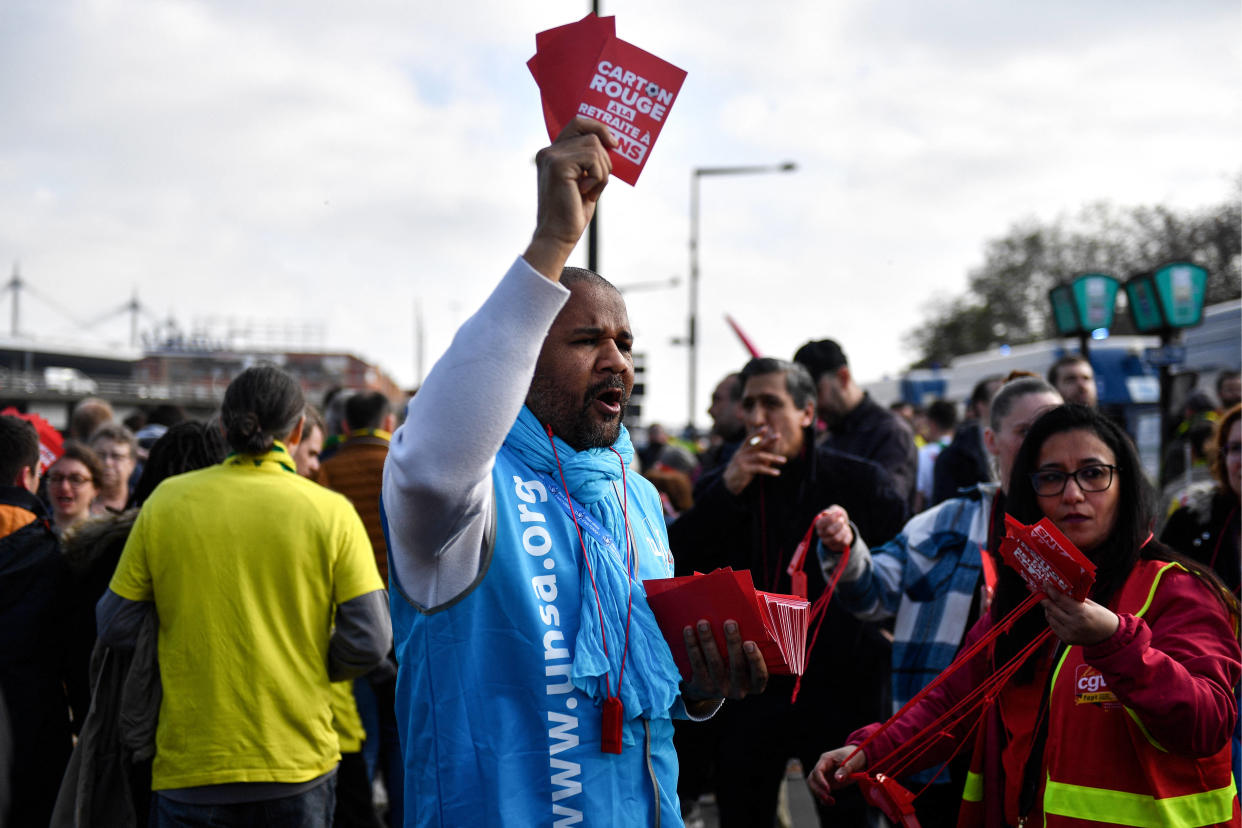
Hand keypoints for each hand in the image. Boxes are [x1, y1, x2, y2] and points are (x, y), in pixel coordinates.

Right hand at [523, 117, 617, 278]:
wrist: (558, 235)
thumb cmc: (572, 211)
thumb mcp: (585, 180)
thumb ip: (590, 160)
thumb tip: (613, 142)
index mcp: (552, 153)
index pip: (578, 123)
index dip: (598, 127)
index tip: (614, 144)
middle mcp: (548, 151)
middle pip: (591, 134)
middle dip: (604, 159)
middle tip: (599, 182)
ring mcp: (552, 156)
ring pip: (595, 147)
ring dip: (602, 172)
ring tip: (590, 192)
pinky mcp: (558, 165)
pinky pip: (593, 159)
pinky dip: (599, 178)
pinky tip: (586, 193)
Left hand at [680, 618, 767, 703]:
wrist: (708, 689)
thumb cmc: (734, 668)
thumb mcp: (748, 667)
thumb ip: (751, 651)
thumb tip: (752, 616)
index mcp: (755, 685)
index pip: (760, 675)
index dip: (755, 659)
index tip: (749, 642)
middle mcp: (738, 690)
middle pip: (737, 666)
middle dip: (732, 642)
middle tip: (729, 623)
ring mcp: (720, 689)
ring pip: (715, 663)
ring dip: (708, 641)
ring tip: (703, 623)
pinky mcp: (702, 685)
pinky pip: (697, 664)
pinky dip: (692, 646)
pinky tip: (688, 631)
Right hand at [722, 427, 785, 494]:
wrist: (728, 484)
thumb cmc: (740, 473)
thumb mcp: (747, 463)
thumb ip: (756, 459)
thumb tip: (770, 458)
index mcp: (741, 450)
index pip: (749, 439)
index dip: (757, 433)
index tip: (765, 427)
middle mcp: (741, 454)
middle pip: (756, 445)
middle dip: (768, 440)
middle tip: (778, 436)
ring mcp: (742, 461)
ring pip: (760, 456)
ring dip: (773, 458)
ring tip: (784, 460)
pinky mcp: (744, 470)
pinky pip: (759, 468)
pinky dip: (769, 470)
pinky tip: (777, 473)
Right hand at [808, 745, 866, 802]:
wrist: (859, 758)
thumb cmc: (854, 756)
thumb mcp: (852, 761)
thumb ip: (845, 770)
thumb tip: (838, 779)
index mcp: (826, 759)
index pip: (817, 770)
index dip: (821, 781)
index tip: (829, 790)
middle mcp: (823, 768)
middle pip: (812, 779)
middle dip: (818, 790)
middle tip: (828, 798)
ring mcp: (825, 776)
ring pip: (815, 786)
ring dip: (820, 795)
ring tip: (832, 802)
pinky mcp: (829, 783)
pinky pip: (822, 791)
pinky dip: (824, 798)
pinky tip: (830, 803)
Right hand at [814, 505, 852, 552]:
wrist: (842, 525)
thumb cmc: (836, 517)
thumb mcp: (834, 511)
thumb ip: (830, 512)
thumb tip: (825, 513)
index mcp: (818, 525)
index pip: (822, 523)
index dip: (832, 517)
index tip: (839, 512)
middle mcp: (821, 534)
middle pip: (830, 531)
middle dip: (839, 524)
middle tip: (842, 520)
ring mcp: (827, 542)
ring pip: (837, 538)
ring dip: (843, 530)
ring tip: (844, 526)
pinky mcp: (836, 546)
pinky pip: (844, 543)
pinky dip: (847, 535)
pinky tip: (845, 532)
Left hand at [1040, 588, 1118, 645]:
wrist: (1110, 636)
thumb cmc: (1102, 617)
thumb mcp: (1091, 604)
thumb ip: (1075, 598)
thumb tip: (1060, 589)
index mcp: (1081, 613)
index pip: (1060, 600)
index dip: (1051, 591)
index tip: (1045, 584)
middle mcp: (1074, 624)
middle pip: (1052, 609)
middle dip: (1045, 599)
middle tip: (1042, 592)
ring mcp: (1069, 634)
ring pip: (1050, 618)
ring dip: (1048, 609)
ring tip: (1051, 602)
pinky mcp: (1066, 640)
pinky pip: (1053, 626)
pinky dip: (1053, 619)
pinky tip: (1056, 613)